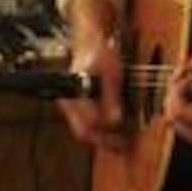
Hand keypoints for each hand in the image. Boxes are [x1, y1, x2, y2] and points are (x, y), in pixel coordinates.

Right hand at [58, 24, 126, 152]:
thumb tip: (114, 122)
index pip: (89, 123)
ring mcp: (70, 105)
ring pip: (82, 131)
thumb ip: (111, 97)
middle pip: (82, 132)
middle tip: (124, 147)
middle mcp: (68, 101)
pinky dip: (99, 132)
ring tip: (121, 143)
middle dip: (104, 143)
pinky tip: (114, 132)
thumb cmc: (100, 53)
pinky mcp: (75, 107)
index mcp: (75, 92)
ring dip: (102, 139)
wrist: (89, 43)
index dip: (107, 134)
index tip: (124, 137)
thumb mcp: (111, 73)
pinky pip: (84, 125)